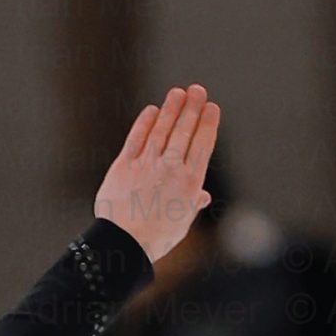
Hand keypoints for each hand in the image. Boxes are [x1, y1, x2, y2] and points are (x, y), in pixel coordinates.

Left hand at [95, 85, 220, 264]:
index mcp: (190, 182)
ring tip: (178, 93)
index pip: (203, 144)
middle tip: (197, 90)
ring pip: (162, 129)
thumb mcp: (181, 222)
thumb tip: (203, 196)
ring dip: (171, 108)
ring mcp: (147, 165)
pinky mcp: (124, 165)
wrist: (124, 245)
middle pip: (184, 131)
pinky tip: (152, 110)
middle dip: (192, 107)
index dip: (208, 123)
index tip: (212, 108)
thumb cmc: (156, 238)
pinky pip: (136, 138)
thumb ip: (192, 203)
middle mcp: (171, 169)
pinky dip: (144, 122)